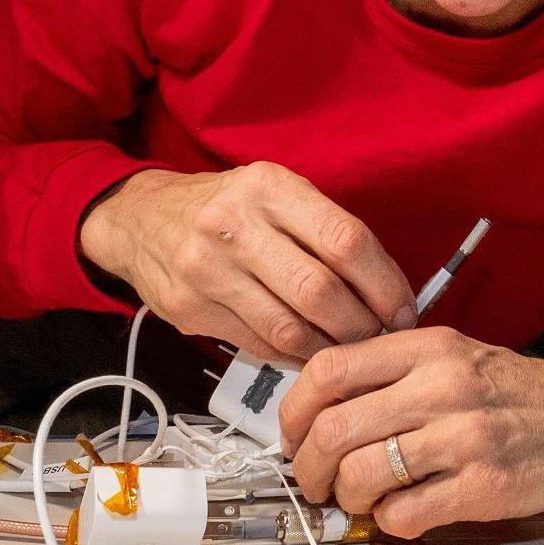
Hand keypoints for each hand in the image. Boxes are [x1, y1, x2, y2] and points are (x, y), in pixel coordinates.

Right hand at [77, 163, 417, 360]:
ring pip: (290, 330)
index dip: (385, 284)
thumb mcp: (274, 192)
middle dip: (362, 325)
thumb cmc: (224, 208)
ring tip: (347, 349)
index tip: (403, 308)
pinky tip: (309, 352)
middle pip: (321, 292)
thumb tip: (387, 288)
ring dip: (330, 349)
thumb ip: (325, 231)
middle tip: (379, 336)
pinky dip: (295, 357)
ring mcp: (207, 271)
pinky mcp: (190, 310)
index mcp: (268, 187)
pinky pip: (260, 346)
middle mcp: (234, 225)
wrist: (140, 219)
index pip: (346, 241)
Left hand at [279, 327, 543, 537]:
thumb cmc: (530, 396)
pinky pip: (405, 515)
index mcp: (430, 348)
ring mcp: (464, 439)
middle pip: (333, 430)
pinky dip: (391, 523)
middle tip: (315, 482)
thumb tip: (328, 409)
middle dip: (308, 468)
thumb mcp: (461, 356)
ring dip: (348, 499)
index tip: (293, 435)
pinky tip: (404, 514)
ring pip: (361, 476)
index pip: (328, 371)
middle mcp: (442, 387)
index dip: (294, 411)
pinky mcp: (484, 488)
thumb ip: (397, 372)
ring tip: (360, 501)